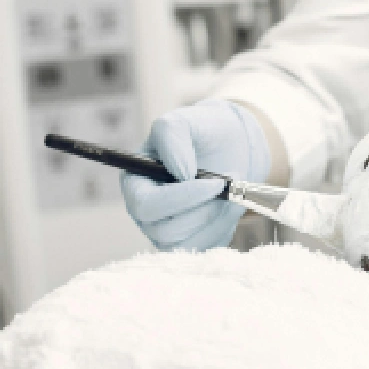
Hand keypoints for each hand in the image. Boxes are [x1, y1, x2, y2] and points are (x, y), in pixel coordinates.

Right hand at [121, 99, 271, 250]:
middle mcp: (146, 213)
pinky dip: (224, 228)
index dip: (179, 199)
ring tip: (232, 193)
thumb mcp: (184, 120)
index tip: (212, 183)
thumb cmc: (201, 132)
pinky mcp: (191, 241)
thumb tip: (180, 173)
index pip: (146, 205)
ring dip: (216, 219)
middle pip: (165, 232)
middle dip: (203, 211)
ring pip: (187, 244)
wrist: (229, 145)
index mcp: (136, 183)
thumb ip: (172, 136)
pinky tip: (231, 205)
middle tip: (226, 186)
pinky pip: (206, 249)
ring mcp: (167, 230)